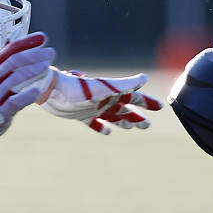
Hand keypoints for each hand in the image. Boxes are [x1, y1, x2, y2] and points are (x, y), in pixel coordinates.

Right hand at [0, 33, 54, 144]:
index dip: (27, 42)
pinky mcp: (1, 111)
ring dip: (32, 71)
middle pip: (13, 61)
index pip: (10, 49)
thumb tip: (16, 35)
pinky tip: (37, 91)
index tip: (43, 37)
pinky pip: (13, 102)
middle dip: (33, 55)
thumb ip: (7, 56)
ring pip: (13, 79)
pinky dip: (26, 96)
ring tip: (47, 66)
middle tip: (50, 52)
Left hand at [39, 69, 165, 133]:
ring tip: (133, 127)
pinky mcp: (81, 115)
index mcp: (112, 93)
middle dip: (138, 116)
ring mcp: (93, 108)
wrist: (52, 91)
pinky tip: (108, 132)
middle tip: (148, 125)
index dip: (147, 102)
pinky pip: (94, 123)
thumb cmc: (78, 88)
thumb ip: (124, 85)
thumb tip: (144, 80)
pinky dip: (102, 127)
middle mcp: (105, 100)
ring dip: (124, 121)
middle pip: (126, 109)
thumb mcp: (104, 87)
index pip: (134, 98)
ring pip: (113, 116)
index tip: (161, 107)